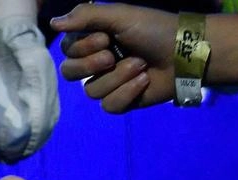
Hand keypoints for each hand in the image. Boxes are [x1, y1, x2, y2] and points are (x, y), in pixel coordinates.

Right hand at [51, 3, 176, 112]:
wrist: (185, 52)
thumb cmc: (154, 29)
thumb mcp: (119, 15)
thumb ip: (85, 15)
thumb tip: (52, 23)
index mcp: (93, 41)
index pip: (67, 52)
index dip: (83, 48)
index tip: (106, 38)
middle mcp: (96, 63)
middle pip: (69, 74)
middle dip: (93, 65)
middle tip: (115, 55)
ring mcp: (108, 84)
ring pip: (91, 91)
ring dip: (118, 77)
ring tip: (140, 65)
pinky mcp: (121, 102)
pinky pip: (108, 106)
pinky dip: (127, 93)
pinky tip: (143, 81)